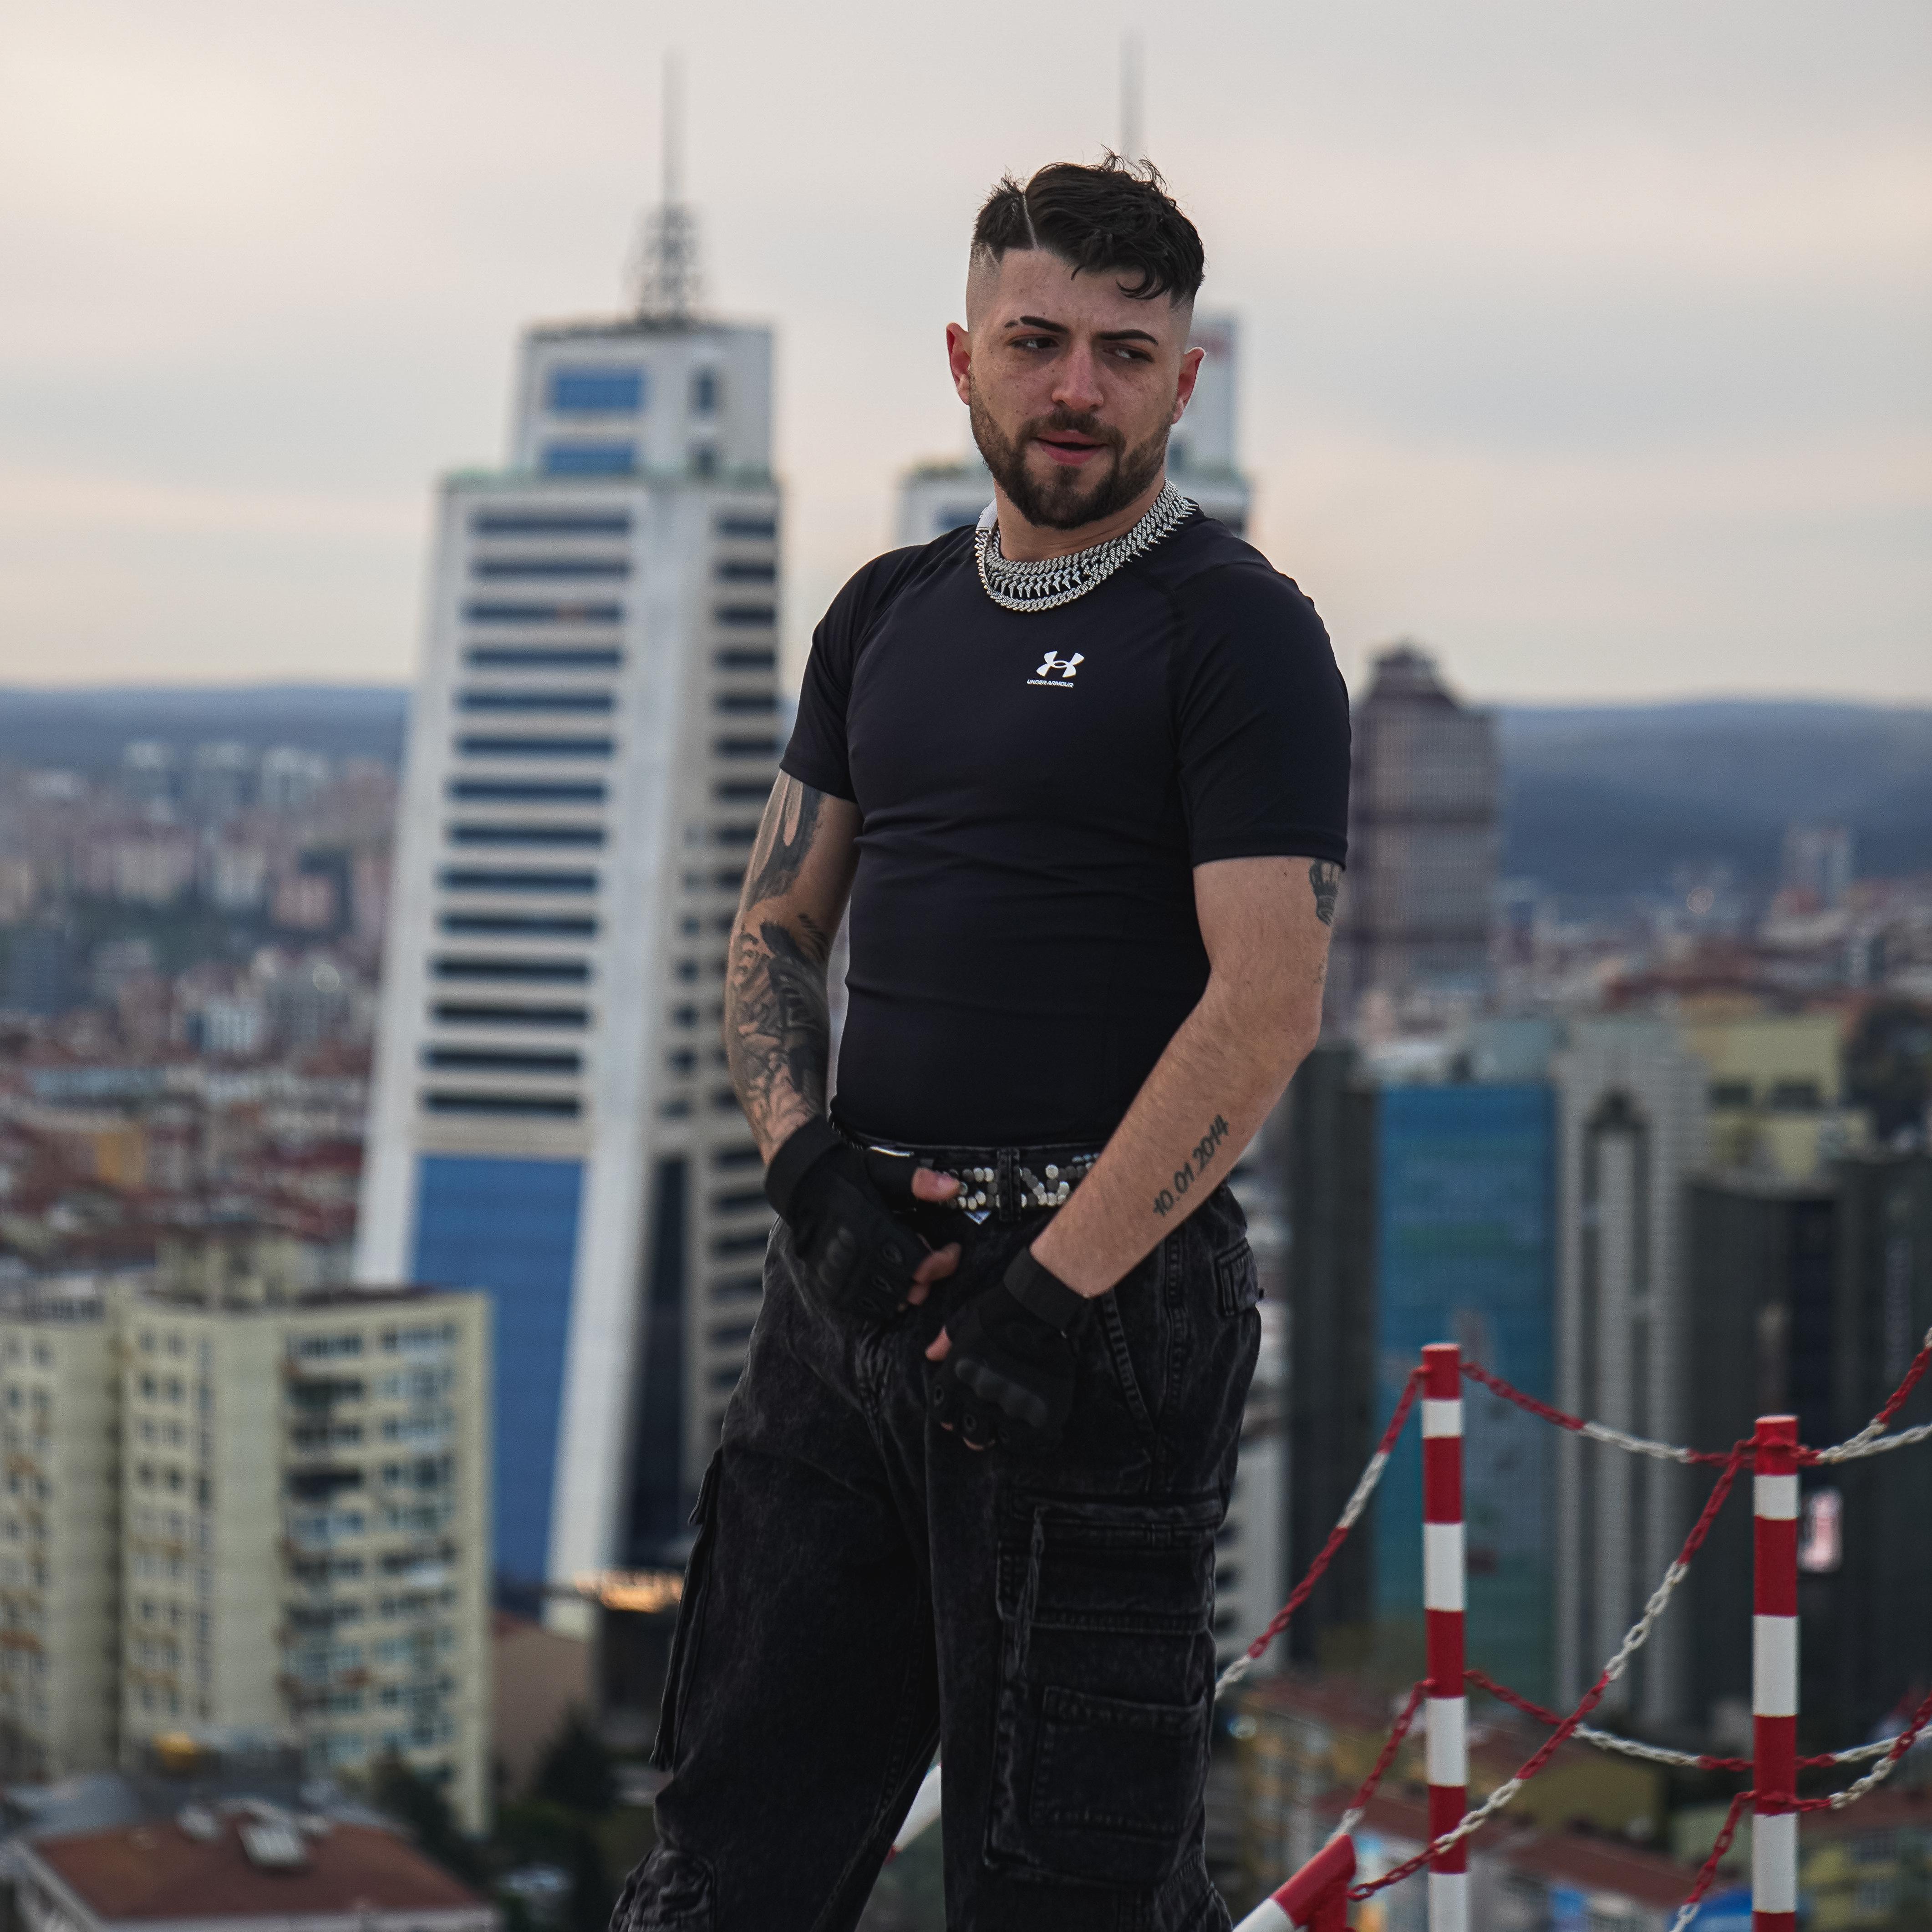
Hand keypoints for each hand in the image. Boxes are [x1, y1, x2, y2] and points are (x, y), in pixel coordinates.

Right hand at [764, 1119, 959, 1320]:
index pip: (916, 1263)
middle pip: (906, 1287)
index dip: (941, 1263)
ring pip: (887, 1301)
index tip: (951, 1251)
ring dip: (905, 1288)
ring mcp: (837, 1274)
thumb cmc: (847, 1175)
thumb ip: (918, 1180)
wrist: (802, 1184)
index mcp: (869, 1226)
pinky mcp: (827, 1286)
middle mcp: (852, 1255)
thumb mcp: (883, 1169)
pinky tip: (886, 1278)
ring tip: (905, 1265)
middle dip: (926, 1275)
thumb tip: (953, 1188)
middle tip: (926, 1255)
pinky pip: (864, 1307)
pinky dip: (882, 1298)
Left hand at [926, 1249, 1085, 1454]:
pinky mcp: (1037, 1412)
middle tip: (986, 1425)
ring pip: (998, 1438)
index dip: (950, 1415)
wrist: (1037, 1305)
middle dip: (975, 1432)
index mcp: (956, 1378)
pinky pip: (1030, 1439)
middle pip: (970, 1433)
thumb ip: (947, 1340)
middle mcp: (977, 1397)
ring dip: (1001, 1432)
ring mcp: (1007, 1406)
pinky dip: (1030, 1435)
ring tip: (1009, 1422)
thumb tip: (930, 1355)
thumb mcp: (964, 1319)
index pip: (942, 1413)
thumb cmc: (998, 1308)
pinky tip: (1032, 1423)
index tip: (959, 1413)